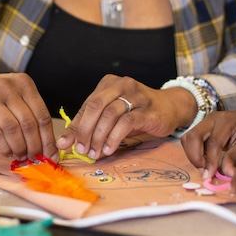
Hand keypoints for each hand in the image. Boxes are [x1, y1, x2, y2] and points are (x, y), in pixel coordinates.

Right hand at [0, 67, 57, 160]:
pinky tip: (7, 152)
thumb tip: (46, 144)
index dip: (48, 139)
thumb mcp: (15, 93)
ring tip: (21, 156)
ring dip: (20, 148)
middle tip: (35, 158)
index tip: (51, 155)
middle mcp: (9, 89)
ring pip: (13, 130)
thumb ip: (30, 113)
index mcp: (24, 84)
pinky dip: (5, 147)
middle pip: (29, 124)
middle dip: (35, 146)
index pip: (42, 115)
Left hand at [55, 75, 195, 158]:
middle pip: (96, 106)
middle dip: (85, 130)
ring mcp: (136, 96)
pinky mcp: (148, 110)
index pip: (87, 104)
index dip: (76, 126)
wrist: (170, 107)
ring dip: (99, 136)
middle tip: (82, 150)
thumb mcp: (113, 115)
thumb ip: (91, 124)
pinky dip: (114, 138)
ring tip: (95, 152)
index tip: (66, 144)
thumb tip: (65, 142)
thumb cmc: (137, 112)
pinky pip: (126, 123)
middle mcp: (122, 85)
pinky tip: (109, 149)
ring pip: (110, 114)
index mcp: (109, 83)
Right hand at [181, 109, 235, 179]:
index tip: (209, 177)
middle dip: (195, 158)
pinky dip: (194, 153)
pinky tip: (205, 161)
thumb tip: (226, 175)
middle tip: (205, 172)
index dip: (210, 161)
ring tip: (205, 167)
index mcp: (225, 122)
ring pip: (188, 139)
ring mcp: (204, 122)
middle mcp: (211, 119)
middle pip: (193, 137)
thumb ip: (233, 159)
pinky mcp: (201, 128)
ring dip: (193, 156)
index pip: (213, 143)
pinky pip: (190, 140)